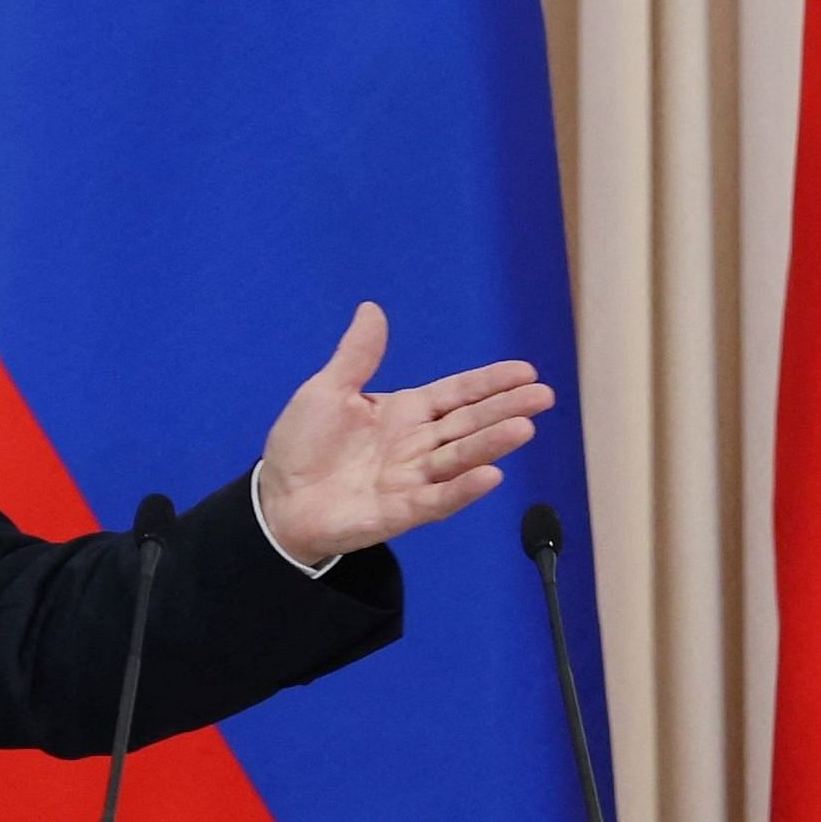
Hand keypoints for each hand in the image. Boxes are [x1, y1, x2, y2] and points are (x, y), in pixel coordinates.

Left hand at [254, 302, 553, 562]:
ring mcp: (412, 479)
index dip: (489, 383)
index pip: (456, 394)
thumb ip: (356, 356)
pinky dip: (463, 489)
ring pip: (459, 459)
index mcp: (404, 413)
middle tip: (542, 396)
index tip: (526, 371)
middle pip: (468, 424)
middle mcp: (416, 446)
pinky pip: (437, 499)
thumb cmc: (302, 446)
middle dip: (505, 410)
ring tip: (524, 428)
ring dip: (491, 444)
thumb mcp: (327, 391)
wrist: (277, 500)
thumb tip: (372, 309)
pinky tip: (491, 475)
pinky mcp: (400, 512)